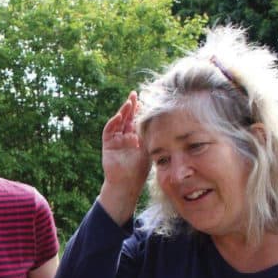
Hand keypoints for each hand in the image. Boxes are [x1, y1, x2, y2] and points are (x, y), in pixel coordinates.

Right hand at [98, 91, 150, 223]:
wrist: (127, 183)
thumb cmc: (140, 170)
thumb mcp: (150, 150)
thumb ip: (155, 138)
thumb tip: (169, 124)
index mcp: (136, 137)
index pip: (137, 119)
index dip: (140, 109)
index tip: (146, 98)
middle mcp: (125, 136)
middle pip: (127, 117)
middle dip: (131, 105)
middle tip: (135, 94)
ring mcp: (116, 139)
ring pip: (118, 121)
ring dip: (123, 111)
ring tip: (129, 102)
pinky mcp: (108, 144)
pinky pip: (109, 131)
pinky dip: (113, 122)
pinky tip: (120, 116)